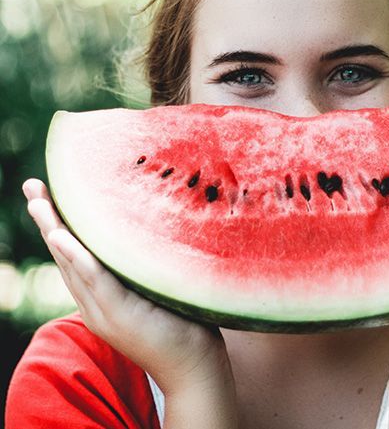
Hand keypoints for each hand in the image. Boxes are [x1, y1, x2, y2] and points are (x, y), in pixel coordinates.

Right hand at [23, 178, 235, 399]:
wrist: (193, 365)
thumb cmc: (181, 322)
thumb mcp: (155, 287)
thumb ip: (142, 264)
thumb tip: (150, 225)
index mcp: (101, 296)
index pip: (74, 255)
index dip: (59, 224)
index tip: (48, 193)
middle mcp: (95, 303)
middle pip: (65, 255)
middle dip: (47, 220)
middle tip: (32, 186)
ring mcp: (104, 311)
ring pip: (72, 264)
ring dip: (54, 231)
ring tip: (38, 202)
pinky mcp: (120, 315)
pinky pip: (94, 281)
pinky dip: (77, 258)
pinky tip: (62, 237)